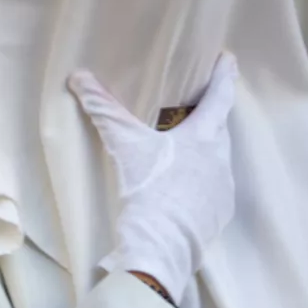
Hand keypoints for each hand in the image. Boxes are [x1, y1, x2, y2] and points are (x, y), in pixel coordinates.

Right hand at [68, 53, 239, 303]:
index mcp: (204, 136)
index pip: (220, 96)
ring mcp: (223, 188)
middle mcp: (221, 159)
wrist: (161, 247)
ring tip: (187, 148)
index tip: (229, 60)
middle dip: (212, 115)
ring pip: (218, 159)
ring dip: (205, 150)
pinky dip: (202, 181)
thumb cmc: (148, 189)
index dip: (224, 75)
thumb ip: (104, 110)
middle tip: (198, 105)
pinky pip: (214, 188)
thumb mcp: (124, 146)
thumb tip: (79, 77)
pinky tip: (185, 186)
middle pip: (219, 128)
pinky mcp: (220, 214)